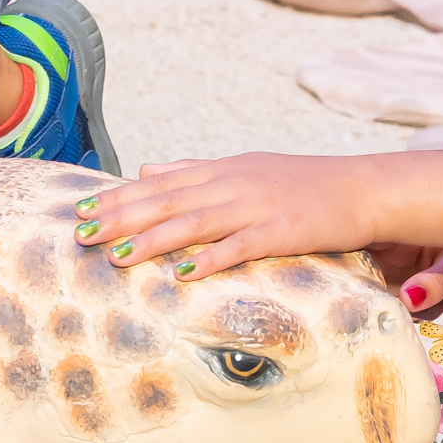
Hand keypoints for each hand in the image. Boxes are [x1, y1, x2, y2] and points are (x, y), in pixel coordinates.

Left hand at [71, 154, 378, 283]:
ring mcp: (257, 206)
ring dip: (153, 239)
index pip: (158, 183)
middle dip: (122, 218)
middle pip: (167, 201)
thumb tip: (145, 169)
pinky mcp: (282, 230)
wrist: (362, 187)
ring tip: (117, 255)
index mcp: (220, 170)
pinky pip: (241, 245)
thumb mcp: (242, 168)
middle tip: (82, 234)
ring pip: (195, 222)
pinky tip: (183, 273)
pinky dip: (210, 258)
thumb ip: (193, 171)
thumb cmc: (301, 183)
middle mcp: (232, 183)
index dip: (118, 198)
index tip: (81, 210)